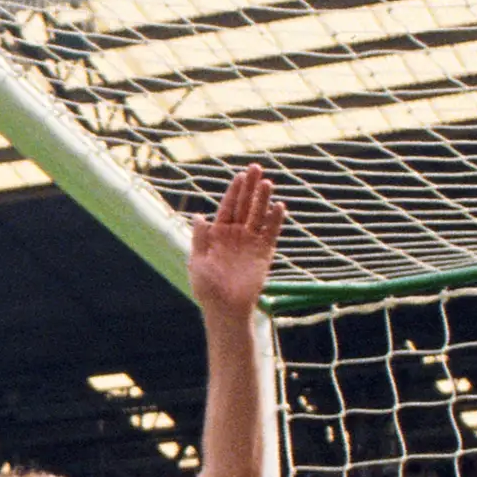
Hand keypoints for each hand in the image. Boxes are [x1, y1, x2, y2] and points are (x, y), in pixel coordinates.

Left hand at [187, 164, 284, 321]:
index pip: (227, 207)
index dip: (234, 191)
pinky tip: (279, 207)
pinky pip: (270, 234)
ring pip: (258, 216)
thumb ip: (200, 238)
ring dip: (263, 199)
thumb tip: (198, 216)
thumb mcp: (197, 261)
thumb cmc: (207, 288)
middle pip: (245, 206)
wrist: (225, 309)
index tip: (240, 176)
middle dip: (250, 187)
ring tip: (268, 182)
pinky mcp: (263, 254)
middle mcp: (235, 235)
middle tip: (256, 168)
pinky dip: (275, 221)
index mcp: (218, 234)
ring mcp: (250, 243)